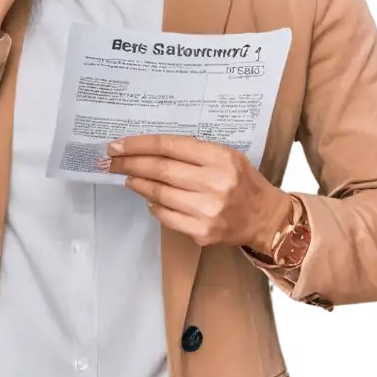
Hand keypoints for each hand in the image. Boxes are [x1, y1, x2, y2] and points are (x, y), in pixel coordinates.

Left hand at [103, 135, 291, 251]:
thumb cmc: (242, 181)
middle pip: (161, 170)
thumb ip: (193, 153)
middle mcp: (215, 183)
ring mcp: (208, 210)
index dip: (139, 145)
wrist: (265, 217)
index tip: (118, 145)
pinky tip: (148, 199)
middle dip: (130, 163)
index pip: (170, 146)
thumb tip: (148, 152)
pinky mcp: (203, 232)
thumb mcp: (226, 156)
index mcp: (220, 158)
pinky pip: (167, 217)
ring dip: (137, 184)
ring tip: (127, 177)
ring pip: (159, 194)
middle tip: (111, 161)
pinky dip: (153, 206)